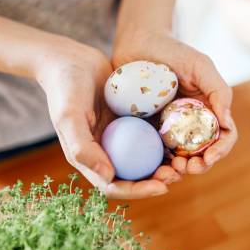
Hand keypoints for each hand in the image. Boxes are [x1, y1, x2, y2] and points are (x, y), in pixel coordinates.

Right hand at [36, 37, 173, 198]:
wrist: (70, 58)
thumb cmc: (65, 88)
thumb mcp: (70, 117)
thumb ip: (83, 148)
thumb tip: (108, 177)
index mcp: (87, 158)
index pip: (114, 185)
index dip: (138, 191)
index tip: (162, 188)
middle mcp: (104, 151)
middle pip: (133, 176)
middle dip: (156, 181)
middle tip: (178, 174)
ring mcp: (118, 136)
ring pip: (143, 158)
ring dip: (163, 164)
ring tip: (183, 161)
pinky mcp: (128, 121)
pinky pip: (148, 136)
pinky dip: (163, 141)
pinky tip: (180, 137)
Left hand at [113, 29, 237, 177]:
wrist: (137, 42)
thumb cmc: (172, 50)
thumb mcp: (200, 65)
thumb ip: (219, 90)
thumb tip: (226, 123)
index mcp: (209, 110)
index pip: (223, 137)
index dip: (220, 151)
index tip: (209, 157)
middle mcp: (192, 123)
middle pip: (202, 154)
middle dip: (199, 166)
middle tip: (186, 168)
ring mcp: (169, 129)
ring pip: (179, 159)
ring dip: (177, 171)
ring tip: (169, 171)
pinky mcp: (148, 132)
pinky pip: (154, 154)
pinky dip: (156, 165)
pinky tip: (152, 168)